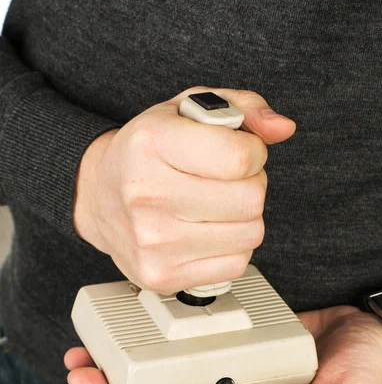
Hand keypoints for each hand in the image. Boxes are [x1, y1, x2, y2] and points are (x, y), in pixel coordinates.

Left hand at [65, 305, 381, 383]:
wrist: (369, 336)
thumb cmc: (364, 371)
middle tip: (80, 378)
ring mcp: (234, 372)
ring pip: (172, 379)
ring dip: (130, 372)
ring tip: (90, 359)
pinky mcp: (235, 346)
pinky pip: (190, 351)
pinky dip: (160, 346)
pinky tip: (137, 334)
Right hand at [73, 87, 294, 293]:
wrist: (96, 196)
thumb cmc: (145, 153)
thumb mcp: (186, 111)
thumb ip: (241, 109)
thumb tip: (282, 128)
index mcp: (151, 143)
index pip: (239, 158)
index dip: (253, 153)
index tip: (238, 153)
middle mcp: (147, 194)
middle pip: (251, 199)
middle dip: (251, 185)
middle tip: (225, 181)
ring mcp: (153, 242)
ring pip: (250, 234)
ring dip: (243, 218)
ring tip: (215, 206)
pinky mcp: (161, 275)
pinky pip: (235, 265)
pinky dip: (231, 248)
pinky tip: (206, 232)